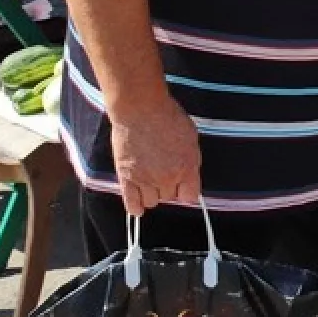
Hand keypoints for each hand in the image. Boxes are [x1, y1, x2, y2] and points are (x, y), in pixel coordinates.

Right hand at [109, 94, 202, 216]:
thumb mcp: (191, 136)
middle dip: (169, 187)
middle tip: (164, 172)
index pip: (190, 197)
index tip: (183, 186)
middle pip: (170, 198)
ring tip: (150, 180)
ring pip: (152, 202)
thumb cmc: (168, 116)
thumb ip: (191, 160)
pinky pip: (132, 204)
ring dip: (153, 194)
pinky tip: (139, 204)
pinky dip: (136, 207)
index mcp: (186, 167)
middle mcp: (167, 178)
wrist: (140, 109)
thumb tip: (190, 176)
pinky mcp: (126, 178)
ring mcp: (146, 179)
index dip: (187, 191)